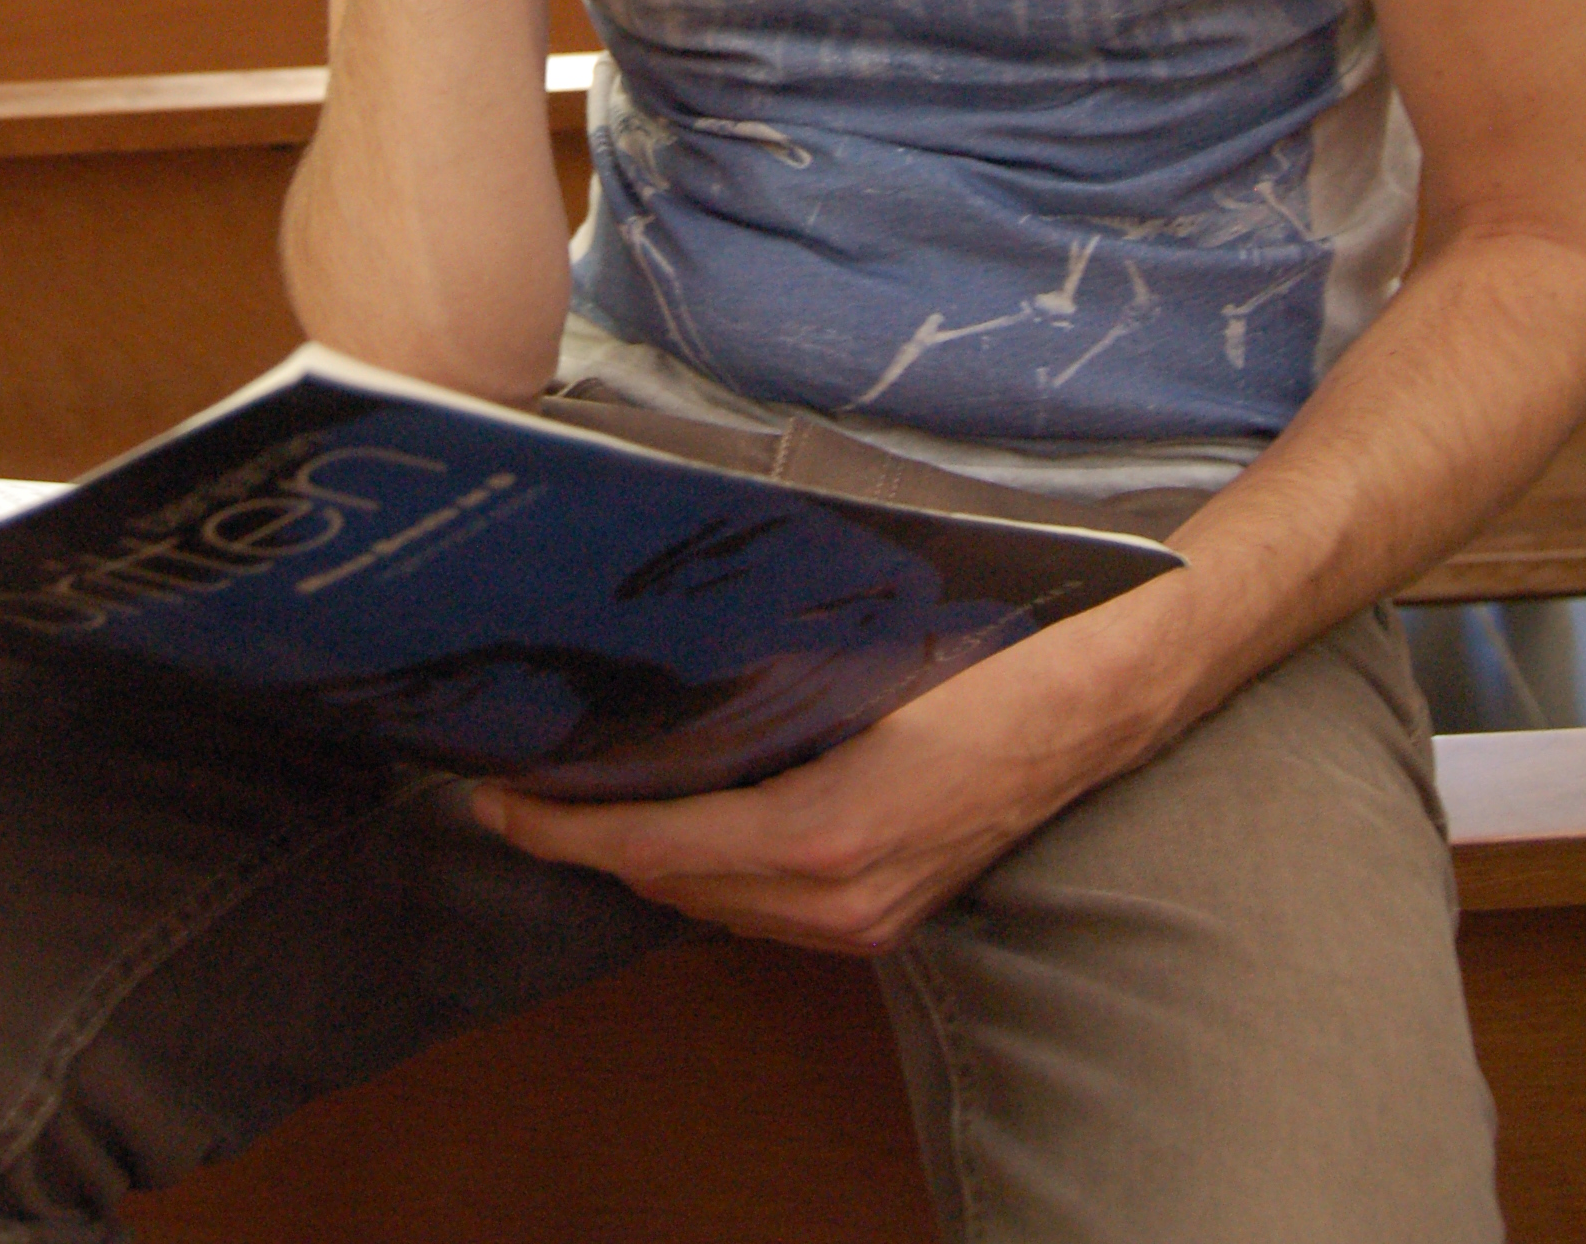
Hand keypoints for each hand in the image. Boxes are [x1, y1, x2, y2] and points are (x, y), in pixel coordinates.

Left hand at [472, 574, 1193, 956]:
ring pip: (711, 903)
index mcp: (819, 833)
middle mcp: (832, 898)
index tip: (494, 797)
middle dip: (587, 841)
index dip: (562, 828)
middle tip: (517, 785)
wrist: (1091, 707)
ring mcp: (859, 922)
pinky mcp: (880, 921)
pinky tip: (678, 820)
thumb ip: (757, 687)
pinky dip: (705, 871)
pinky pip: (761, 908)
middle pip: (669, 885)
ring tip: (580, 800)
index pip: (653, 846)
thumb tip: (656, 668)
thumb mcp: (854, 663)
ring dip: (643, 860)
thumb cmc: (977, 663)